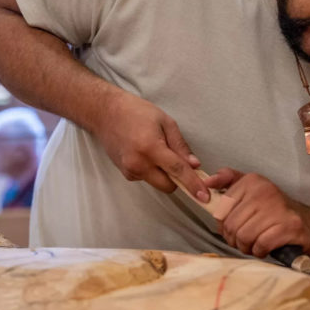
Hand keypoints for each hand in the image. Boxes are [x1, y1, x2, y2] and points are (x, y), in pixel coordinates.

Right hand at [94, 88, 208, 201]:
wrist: (106, 113)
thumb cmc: (137, 112)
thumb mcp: (165, 122)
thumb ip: (180, 146)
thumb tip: (194, 165)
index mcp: (150, 148)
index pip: (177, 171)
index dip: (193, 184)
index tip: (204, 197)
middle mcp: (138, 163)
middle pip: (168, 186)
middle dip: (178, 179)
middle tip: (180, 162)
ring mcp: (129, 170)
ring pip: (157, 183)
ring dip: (164, 174)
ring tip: (158, 150)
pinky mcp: (125, 173)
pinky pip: (147, 178)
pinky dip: (153, 171)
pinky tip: (146, 153)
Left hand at [204, 168, 309, 257]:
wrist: (307, 227)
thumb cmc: (272, 212)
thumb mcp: (250, 191)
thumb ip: (227, 182)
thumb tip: (207, 182)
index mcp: (252, 181)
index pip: (220, 210)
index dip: (224, 225)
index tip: (235, 226)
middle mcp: (265, 190)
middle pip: (231, 225)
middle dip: (235, 239)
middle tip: (246, 240)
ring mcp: (278, 207)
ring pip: (244, 236)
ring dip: (247, 247)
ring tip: (255, 243)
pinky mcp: (289, 225)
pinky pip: (260, 245)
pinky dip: (260, 251)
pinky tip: (266, 247)